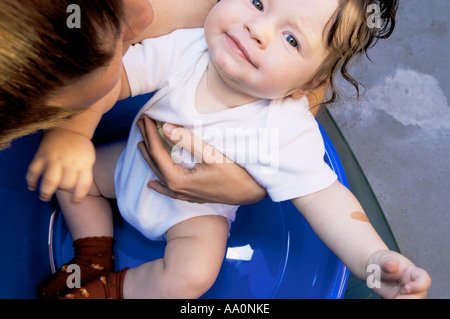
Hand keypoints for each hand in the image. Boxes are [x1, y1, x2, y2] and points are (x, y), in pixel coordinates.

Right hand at [26, 128, 94, 201]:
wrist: (68, 129)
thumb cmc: (80, 149)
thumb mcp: (89, 159)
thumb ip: (84, 174)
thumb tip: (75, 194)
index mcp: (84, 163)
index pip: (84, 184)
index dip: (79, 196)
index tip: (75, 201)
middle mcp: (69, 162)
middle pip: (65, 185)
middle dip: (63, 190)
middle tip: (60, 190)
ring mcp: (54, 159)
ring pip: (49, 182)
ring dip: (45, 193)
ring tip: (44, 197)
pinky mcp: (41, 156)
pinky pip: (33, 172)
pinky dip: (31, 181)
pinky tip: (32, 187)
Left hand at [136, 115, 266, 204]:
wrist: (250, 193)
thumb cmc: (234, 174)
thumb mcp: (211, 154)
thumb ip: (187, 140)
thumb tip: (165, 127)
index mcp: (178, 179)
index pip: (158, 152)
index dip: (150, 133)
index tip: (145, 118)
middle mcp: (177, 189)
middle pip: (155, 163)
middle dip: (147, 142)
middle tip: (140, 124)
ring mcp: (184, 194)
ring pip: (159, 175)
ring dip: (150, 159)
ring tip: (141, 145)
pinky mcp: (191, 196)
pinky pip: (168, 190)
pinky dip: (159, 184)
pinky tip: (152, 185)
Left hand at [365, 250, 430, 298]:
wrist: (373, 269)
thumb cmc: (382, 261)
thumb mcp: (384, 259)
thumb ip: (388, 262)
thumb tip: (391, 264)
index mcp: (412, 272)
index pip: (424, 279)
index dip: (419, 285)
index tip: (407, 288)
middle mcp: (412, 284)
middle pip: (420, 294)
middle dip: (411, 298)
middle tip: (397, 298)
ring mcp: (405, 293)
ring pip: (412, 300)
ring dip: (405, 301)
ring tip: (393, 299)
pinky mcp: (397, 298)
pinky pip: (401, 303)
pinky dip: (396, 302)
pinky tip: (390, 299)